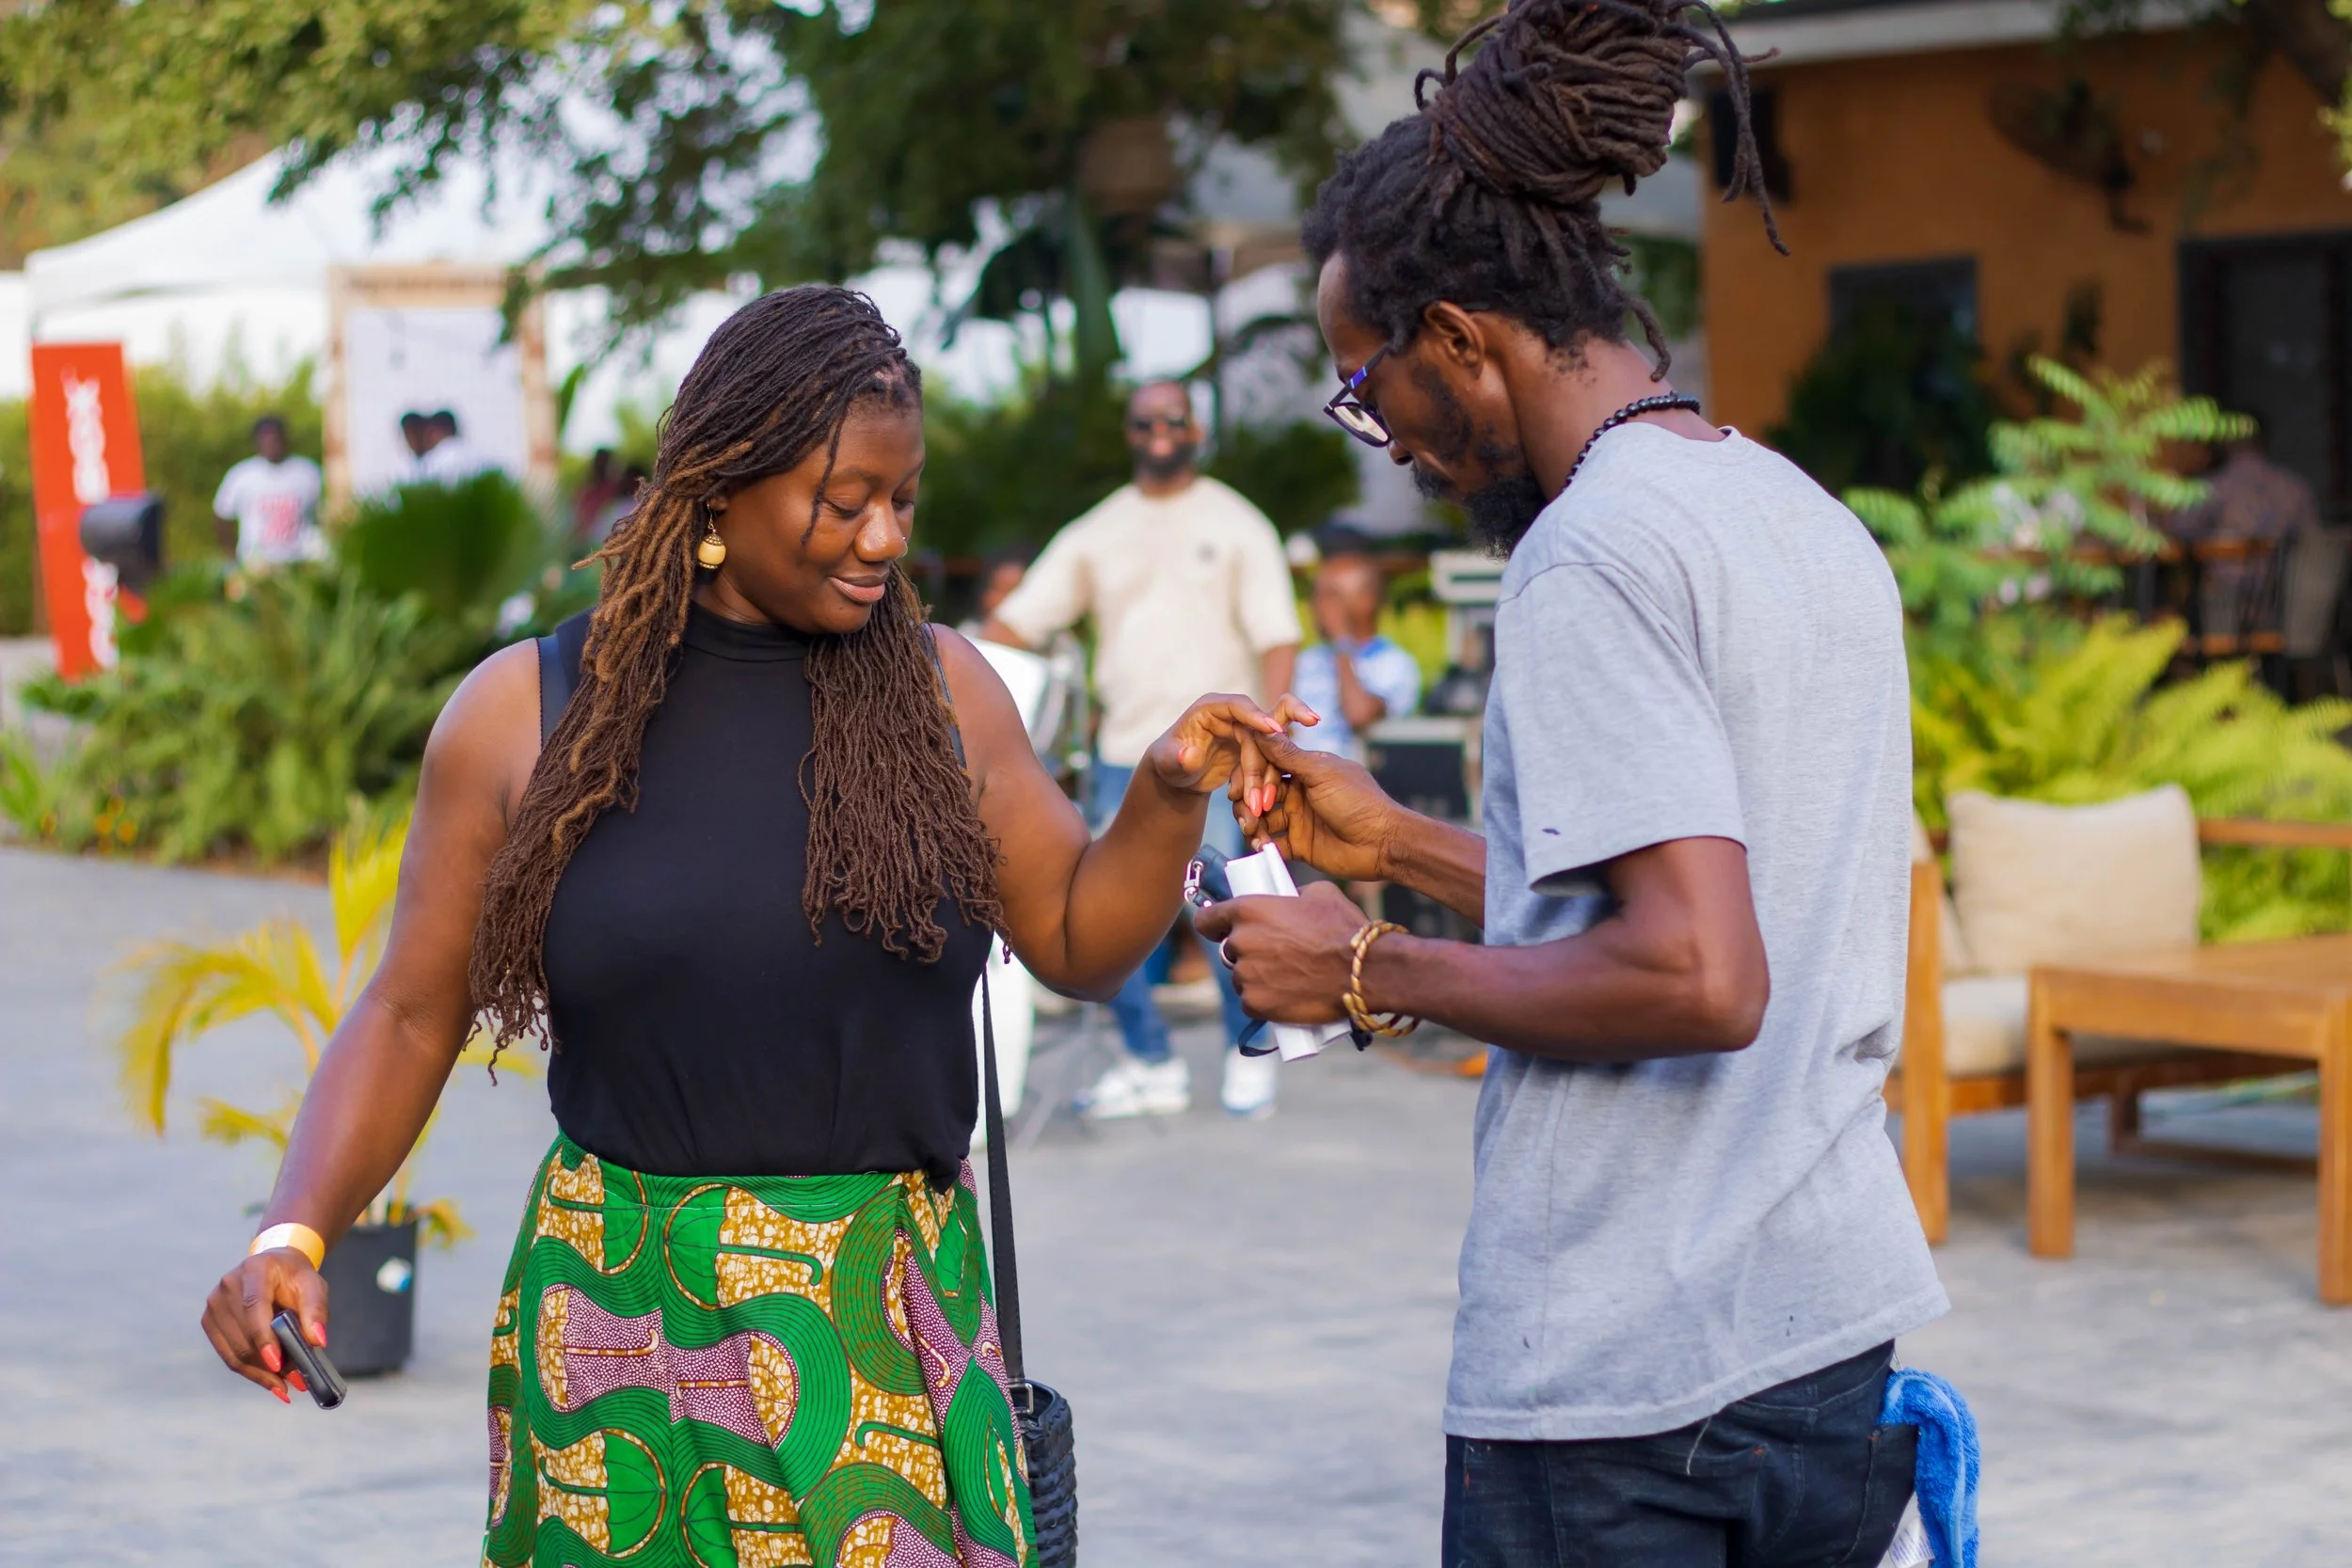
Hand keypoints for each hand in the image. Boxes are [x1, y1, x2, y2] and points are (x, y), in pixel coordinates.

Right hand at [202, 1248, 328, 1403]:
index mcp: (254, 1270)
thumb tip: (317, 1341)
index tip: (278, 1363)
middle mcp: (228, 1286)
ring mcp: (214, 1305)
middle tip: (297, 1381)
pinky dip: (250, 1372)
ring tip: (286, 1386)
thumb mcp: (313, 1285)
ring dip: (260, 1374)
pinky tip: (270, 1382)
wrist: (273, 1267)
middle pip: (244, 1336)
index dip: (264, 1337)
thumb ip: (316, 1310)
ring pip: (234, 1352)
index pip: (254, 1306)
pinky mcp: (210, 1322)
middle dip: (269, 1364)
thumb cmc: (294, 1277)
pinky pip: (228, 1355)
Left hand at [1146, 692, 1316, 801]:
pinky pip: (1265, 767)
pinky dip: (1260, 788)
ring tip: (1254, 810)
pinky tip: (1250, 809)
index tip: (1276, 731)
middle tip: (1262, 798)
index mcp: (1210, 708)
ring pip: (1267, 754)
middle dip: (1262, 768)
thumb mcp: (1167, 762)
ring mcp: (1244, 732)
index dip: (1257, 717)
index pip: (1238, 706)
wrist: (1177, 776)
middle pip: (1259, 735)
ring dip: (1264, 783)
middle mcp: (1231, 716)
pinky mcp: (1252, 749)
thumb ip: (1177, 758)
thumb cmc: (1168, 762)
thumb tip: (1188, 756)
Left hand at [1194, 881, 1365, 1024]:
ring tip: (1286, 977)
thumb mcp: (1317, 893)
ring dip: (1255, 977)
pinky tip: (1285, 995)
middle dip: (1247, 951)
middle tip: (1275, 955)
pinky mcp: (1256, 1005)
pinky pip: (1251, 1001)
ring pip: (1240, 977)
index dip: (1214, 925)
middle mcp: (1240, 942)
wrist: (1363, 971)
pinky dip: (1264, 1000)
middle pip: (1229, 950)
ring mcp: (1246, 976)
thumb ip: (1289, 895)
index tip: (1221, 929)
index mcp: (1248, 910)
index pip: (1207, 919)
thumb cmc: (1343, 929)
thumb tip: (1285, 901)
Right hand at [1231, 729, 1403, 882]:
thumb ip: (1288, 755)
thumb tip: (1262, 728)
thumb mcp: (1321, 774)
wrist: (1383, 843)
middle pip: (1259, 794)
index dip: (1252, 776)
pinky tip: (1263, 848)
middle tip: (1249, 815)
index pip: (1267, 766)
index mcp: (1306, 769)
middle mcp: (1299, 792)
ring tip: (1254, 834)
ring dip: (1253, 825)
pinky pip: (1273, 844)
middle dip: (1249, 803)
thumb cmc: (1359, 802)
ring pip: (1262, 820)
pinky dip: (1263, 846)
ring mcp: (1299, 819)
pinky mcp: (1300, 845)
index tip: (1243, 788)